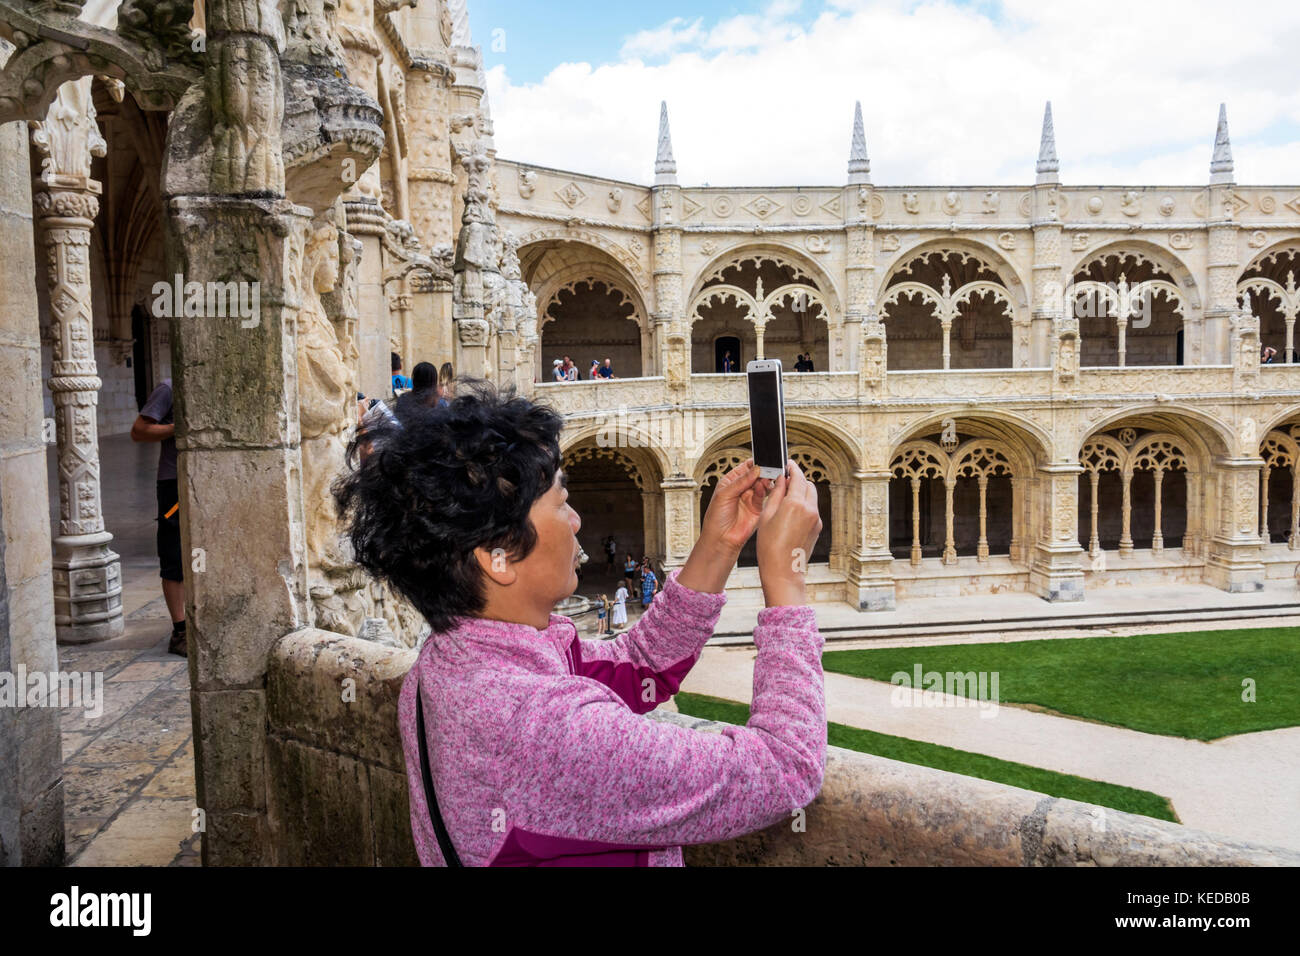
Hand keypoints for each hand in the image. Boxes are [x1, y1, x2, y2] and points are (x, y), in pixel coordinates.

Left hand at [677, 458, 767, 593]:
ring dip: (765, 480)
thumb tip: (756, 469)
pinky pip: (764, 495)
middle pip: (756, 474)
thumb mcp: (725, 494)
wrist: (722, 539)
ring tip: (766, 479)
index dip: (754, 463)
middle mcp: (741, 488)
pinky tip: (764, 488)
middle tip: (768, 468)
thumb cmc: (716, 518)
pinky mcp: (758, 508)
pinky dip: (765, 490)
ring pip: (762, 484)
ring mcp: (750, 498)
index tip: (762, 459)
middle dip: (762, 471)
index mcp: (731, 482)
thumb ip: (741, 481)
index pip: (745, 467)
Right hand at [756, 460, 821, 607]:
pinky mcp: (817, 527)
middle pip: (807, 484)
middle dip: (797, 480)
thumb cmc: (769, 545)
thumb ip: (776, 494)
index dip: (792, 468)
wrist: (783, 571)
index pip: (798, 477)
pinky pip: (812, 509)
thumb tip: (781, 480)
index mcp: (796, 503)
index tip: (787, 464)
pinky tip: (790, 513)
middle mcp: (810, 509)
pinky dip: (804, 505)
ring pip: (812, 496)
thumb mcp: (767, 516)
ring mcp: (816, 519)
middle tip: (783, 482)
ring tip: (785, 499)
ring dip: (801, 492)